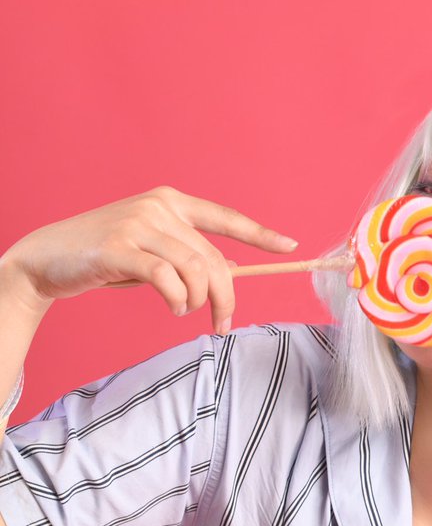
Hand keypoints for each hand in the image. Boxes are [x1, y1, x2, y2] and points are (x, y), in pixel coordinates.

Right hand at [0, 184, 298, 335]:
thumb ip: (188, 255)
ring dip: (199, 302)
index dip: (259, 235)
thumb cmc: (105, 257)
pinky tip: (173, 307)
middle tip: (222, 324)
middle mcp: (158, 206)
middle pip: (214, 258)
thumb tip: (230, 269)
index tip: (288, 246)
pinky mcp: (119, 247)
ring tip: (186, 312)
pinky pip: (167, 280)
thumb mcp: (152, 252)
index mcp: (171, 201)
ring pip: (195, 270)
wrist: (49, 259)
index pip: (226, 217)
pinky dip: (177, 300)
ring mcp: (138, 224)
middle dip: (226, 297)